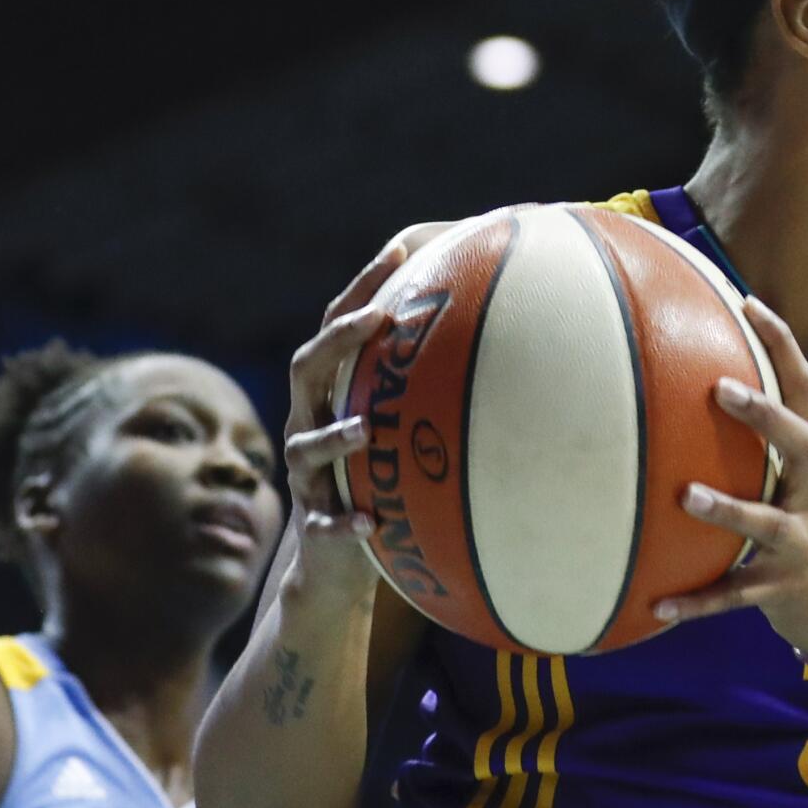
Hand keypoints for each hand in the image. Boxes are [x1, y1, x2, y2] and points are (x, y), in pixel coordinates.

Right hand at [281, 223, 457, 595]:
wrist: (334, 557)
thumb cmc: (379, 471)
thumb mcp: (394, 421)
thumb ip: (425, 378)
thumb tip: (502, 323)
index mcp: (328, 392)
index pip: (335, 327)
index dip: (362, 287)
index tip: (399, 251)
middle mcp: (307, 423)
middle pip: (305, 369)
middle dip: (337, 341)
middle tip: (376, 320)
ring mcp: (306, 474)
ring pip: (305, 448)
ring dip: (333, 437)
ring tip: (364, 431)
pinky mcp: (315, 523)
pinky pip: (323, 524)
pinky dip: (343, 522)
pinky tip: (371, 522)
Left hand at [655, 298, 807, 654]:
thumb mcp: (801, 483)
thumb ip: (765, 443)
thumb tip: (702, 380)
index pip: (805, 391)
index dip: (781, 344)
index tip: (748, 302)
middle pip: (800, 444)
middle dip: (765, 416)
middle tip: (721, 389)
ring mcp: (801, 543)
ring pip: (766, 524)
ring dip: (727, 510)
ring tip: (685, 496)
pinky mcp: (783, 588)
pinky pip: (735, 596)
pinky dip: (698, 602)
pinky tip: (656, 604)